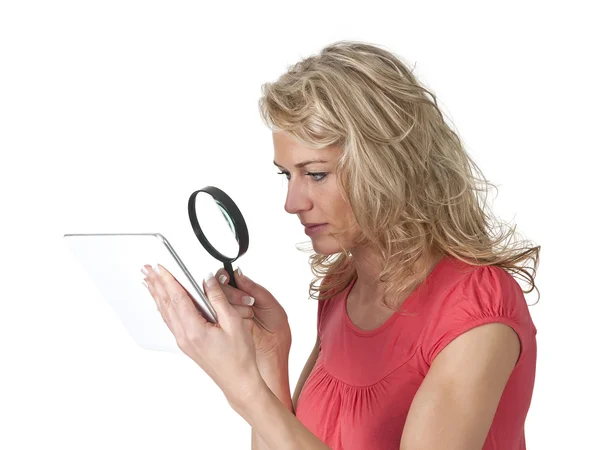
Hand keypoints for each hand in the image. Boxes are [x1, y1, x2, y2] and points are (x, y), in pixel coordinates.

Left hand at [142, 264, 263, 406]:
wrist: (239, 381)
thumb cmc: (239, 357)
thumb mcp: (233, 323)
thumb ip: (218, 300)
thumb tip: (208, 280)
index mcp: (194, 330)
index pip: (178, 298)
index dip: (168, 280)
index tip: (161, 267)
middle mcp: (184, 336)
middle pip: (167, 304)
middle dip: (157, 284)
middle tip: (147, 269)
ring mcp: (184, 341)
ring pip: (166, 312)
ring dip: (157, 295)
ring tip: (150, 281)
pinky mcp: (187, 343)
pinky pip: (171, 321)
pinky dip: (164, 307)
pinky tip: (162, 302)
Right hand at [213, 267, 291, 361]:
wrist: (274, 352)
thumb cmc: (275, 329)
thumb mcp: (270, 304)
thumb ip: (253, 288)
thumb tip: (239, 274)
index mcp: (243, 293)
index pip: (225, 279)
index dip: (224, 277)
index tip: (227, 278)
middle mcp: (232, 303)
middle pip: (217, 289)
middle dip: (232, 293)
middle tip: (248, 301)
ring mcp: (225, 316)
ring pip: (216, 303)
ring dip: (233, 306)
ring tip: (250, 315)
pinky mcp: (222, 328)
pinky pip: (217, 318)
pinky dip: (229, 317)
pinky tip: (244, 321)